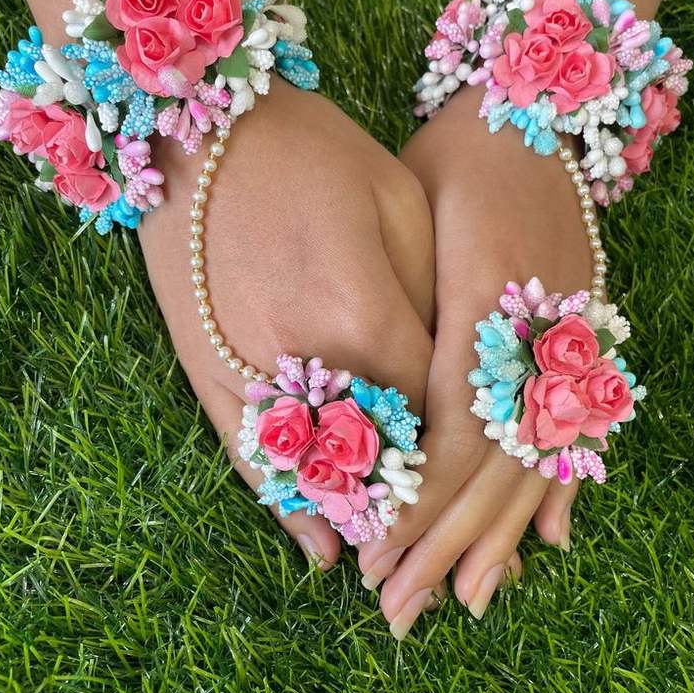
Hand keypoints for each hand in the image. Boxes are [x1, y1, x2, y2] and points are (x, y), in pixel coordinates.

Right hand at [138, 79, 435, 569]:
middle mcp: (308, 363)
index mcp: (368, 315)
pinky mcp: (207, 376)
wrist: (204, 128)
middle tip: (456, 561)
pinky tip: (320, 550)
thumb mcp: (397, 204)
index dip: (465, 456)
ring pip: (319, 479)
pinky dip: (291, 512)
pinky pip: (254, 463)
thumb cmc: (313, 154)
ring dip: (363, 526)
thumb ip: (427, 298)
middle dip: (422, 511)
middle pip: (382, 463)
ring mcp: (249, 376)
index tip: (489, 487)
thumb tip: (445, 376)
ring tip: (396, 565)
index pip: (436, 413)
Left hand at [358, 86, 593, 636]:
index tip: (376, 554)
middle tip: (403, 609)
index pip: (453, 427)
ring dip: (500, 538)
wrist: (535, 115)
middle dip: (445, 541)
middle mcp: (542, 333)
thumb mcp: (410, 213)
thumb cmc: (453, 158)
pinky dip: (558, 490)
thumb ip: (401, 318)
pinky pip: (574, 432)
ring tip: (473, 601)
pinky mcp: (587, 343)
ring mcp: (575, 342)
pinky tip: (547, 542)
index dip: (416, 498)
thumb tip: (378, 423)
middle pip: (494, 462)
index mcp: (490, 299)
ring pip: (537, 460)